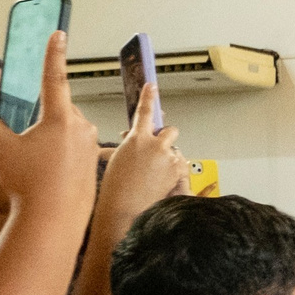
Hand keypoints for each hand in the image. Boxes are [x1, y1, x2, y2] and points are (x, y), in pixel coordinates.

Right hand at [0, 31, 98, 219]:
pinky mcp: (95, 166)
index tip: (59, 33)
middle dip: (33, 131)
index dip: (53, 54)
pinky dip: (51, 166)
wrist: (54, 219)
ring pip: (59, 140)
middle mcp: (81, 127)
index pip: (54, 77)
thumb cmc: (28, 181)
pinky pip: (69, 159)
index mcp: (59, 116)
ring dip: (39, 151)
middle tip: (17, 154)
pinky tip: (36, 182)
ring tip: (23, 172)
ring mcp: (91, 148)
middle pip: (52, 117)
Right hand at [95, 85, 189, 229]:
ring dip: (168, 156)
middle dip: (165, 137)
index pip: (144, 111)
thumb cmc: (115, 186)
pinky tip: (161, 179)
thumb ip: (125, 146)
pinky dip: (173, 169)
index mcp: (135, 138)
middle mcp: (154, 145)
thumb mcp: (115, 159)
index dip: (149, 97)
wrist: (124, 207)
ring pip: (175, 149)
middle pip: (169, 130)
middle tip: (157, 148)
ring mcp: (167, 158)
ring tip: (154, 171)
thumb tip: (125, 138)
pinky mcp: (176, 171)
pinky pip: (179, 164)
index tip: (152, 86)